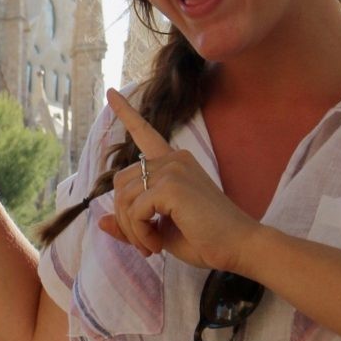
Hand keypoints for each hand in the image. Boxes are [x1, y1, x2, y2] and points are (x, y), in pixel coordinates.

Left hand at [101, 88, 261, 272]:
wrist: (240, 247)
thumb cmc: (206, 239)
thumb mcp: (161, 230)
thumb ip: (133, 222)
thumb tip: (100, 221)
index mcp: (175, 164)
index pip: (145, 133)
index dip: (125, 113)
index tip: (111, 92)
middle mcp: (174, 159)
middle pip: (121, 183)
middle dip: (124, 217)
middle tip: (144, 244)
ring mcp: (173, 169)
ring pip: (124, 198)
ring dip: (131, 229)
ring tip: (151, 247)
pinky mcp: (172, 186)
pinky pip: (135, 210)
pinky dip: (139, 232)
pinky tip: (156, 245)